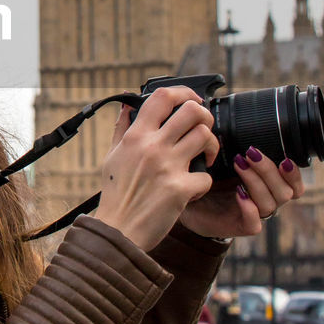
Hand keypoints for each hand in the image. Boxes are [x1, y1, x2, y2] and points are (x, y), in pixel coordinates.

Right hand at [98, 86, 218, 252]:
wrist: (118, 230)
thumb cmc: (115, 194)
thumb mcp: (111, 156)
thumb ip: (122, 128)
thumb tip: (128, 105)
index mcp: (135, 136)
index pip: (163, 96)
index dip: (184, 92)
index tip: (192, 99)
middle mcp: (152, 146)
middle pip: (192, 111)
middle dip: (205, 116)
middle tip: (204, 129)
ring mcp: (167, 167)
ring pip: (205, 137)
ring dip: (211, 146)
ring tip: (204, 157)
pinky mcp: (180, 189)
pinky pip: (206, 176)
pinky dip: (203, 183)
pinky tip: (193, 188)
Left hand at [179, 148, 304, 238]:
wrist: (188, 200)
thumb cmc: (209, 176)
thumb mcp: (224, 159)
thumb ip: (237, 146)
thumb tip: (239, 120)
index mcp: (267, 184)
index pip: (294, 184)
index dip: (294, 173)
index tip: (284, 158)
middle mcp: (265, 199)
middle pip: (285, 191)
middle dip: (269, 170)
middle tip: (250, 153)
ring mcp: (253, 214)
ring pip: (270, 204)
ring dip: (256, 182)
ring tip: (238, 164)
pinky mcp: (239, 226)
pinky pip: (253, 223)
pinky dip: (249, 209)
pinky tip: (239, 194)